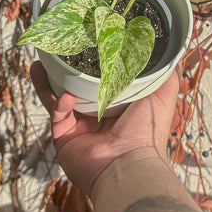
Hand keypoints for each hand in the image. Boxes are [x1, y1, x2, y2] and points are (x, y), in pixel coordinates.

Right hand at [30, 61, 180, 197]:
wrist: (128, 166)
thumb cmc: (147, 132)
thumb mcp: (162, 95)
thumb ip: (166, 74)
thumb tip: (172, 54)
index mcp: (118, 109)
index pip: (101, 82)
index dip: (93, 65)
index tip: (87, 45)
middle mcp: (97, 119)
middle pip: (75, 88)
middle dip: (64, 71)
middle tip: (56, 51)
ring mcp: (79, 129)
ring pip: (58, 99)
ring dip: (48, 82)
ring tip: (39, 63)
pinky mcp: (64, 139)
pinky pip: (57, 115)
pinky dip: (59, 103)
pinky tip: (66, 95)